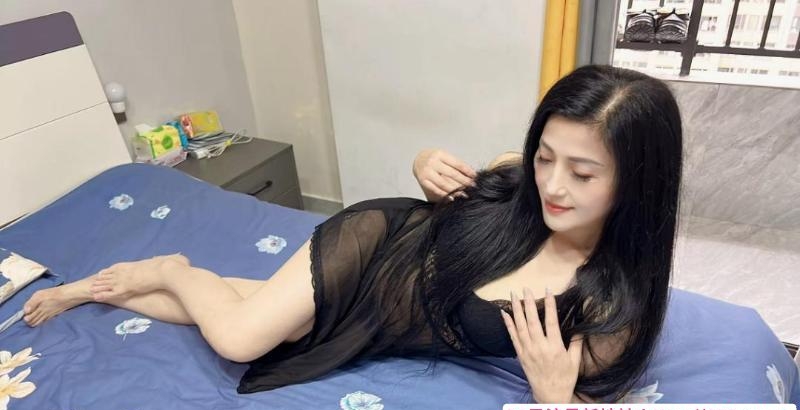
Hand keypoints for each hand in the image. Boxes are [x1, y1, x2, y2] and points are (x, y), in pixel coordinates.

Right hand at [412, 149, 475, 201]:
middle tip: (473, 186)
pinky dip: (445, 195)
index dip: (468, 171)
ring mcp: (427, 172)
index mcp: (440, 154)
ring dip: (456, 190)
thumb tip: (470, 175)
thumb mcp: (445, 156)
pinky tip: (453, 197)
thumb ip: (456, 164)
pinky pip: (436, 190)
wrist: (418, 160)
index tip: (475, 177)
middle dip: (464, 181)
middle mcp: (432, 163)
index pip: (457, 164)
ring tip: (464, 193)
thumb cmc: (434, 158)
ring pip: (444, 184)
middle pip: (452, 174)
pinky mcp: (423, 181)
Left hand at [501, 287, 583, 403]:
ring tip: (513, 295)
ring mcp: (528, 351)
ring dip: (516, 310)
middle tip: (526, 289)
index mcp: (554, 347)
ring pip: (520, 327)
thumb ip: (576, 343)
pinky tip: (505, 313)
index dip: (549, 304)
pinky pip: (513, 337)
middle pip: (532, 321)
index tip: (548, 290)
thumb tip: (580, 327)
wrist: (550, 395)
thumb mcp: (575, 362)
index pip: (551, 321)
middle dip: (528, 303)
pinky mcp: (520, 355)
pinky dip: (508, 324)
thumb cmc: (565, 378)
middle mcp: (539, 347)